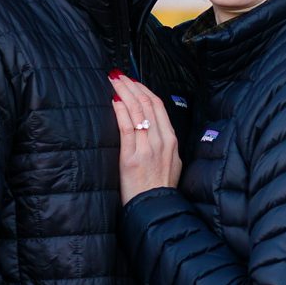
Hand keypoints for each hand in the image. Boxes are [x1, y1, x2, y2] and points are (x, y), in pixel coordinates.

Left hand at [111, 73, 179, 202]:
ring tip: (113, 81)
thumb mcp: (171, 162)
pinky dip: (120, 110)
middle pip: (147, 103)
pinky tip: (114, 100)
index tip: (132, 81)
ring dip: (124, 92)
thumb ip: (163, 144)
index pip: (158, 105)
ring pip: (138, 111)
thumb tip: (150, 129)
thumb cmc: (159, 189)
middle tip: (118, 75)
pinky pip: (127, 128)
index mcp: (171, 140)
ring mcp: (148, 148)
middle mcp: (162, 141)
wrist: (156, 209)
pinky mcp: (132, 158)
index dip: (144, 89)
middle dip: (132, 85)